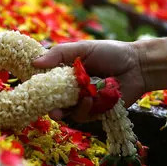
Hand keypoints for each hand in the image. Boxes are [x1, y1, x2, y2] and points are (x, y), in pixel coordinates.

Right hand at [32, 37, 166, 122]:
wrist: (138, 65)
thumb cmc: (111, 52)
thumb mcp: (83, 48)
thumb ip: (59, 54)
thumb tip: (34, 62)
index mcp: (65, 73)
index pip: (44, 82)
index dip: (35, 86)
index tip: (28, 87)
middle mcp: (71, 89)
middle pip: (51, 102)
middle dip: (45, 106)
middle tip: (45, 106)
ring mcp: (82, 102)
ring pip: (65, 112)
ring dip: (68, 108)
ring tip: (79, 98)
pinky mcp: (94, 113)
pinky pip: (82, 116)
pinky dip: (83, 109)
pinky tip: (90, 100)